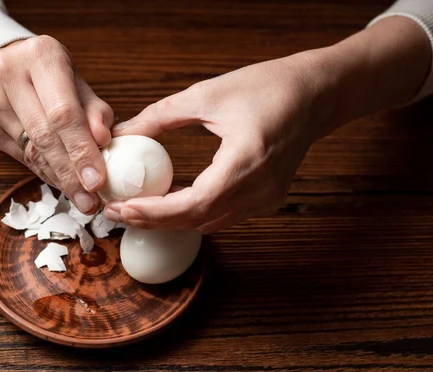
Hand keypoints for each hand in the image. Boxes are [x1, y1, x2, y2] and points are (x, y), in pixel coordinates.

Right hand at [0, 35, 112, 213]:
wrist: (7, 67)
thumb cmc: (52, 76)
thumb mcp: (79, 83)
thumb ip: (95, 111)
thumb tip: (103, 141)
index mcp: (41, 56)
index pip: (63, 113)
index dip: (80, 150)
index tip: (97, 180)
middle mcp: (9, 74)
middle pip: (44, 136)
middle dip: (70, 174)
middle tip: (90, 200)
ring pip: (31, 152)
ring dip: (59, 179)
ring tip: (82, 197)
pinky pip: (21, 157)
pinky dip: (45, 173)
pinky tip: (62, 183)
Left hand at [104, 51, 328, 232]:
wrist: (315, 94)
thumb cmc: (267, 87)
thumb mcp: (206, 94)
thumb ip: (160, 117)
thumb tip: (121, 133)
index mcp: (246, 160)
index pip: (194, 203)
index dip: (155, 211)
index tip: (122, 207)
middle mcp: (260, 188)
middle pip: (198, 220)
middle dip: (154, 220)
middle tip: (118, 211)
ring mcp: (267, 199)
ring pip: (210, 223)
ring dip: (172, 220)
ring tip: (137, 205)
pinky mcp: (269, 200)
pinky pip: (224, 216)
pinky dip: (194, 212)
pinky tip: (171, 199)